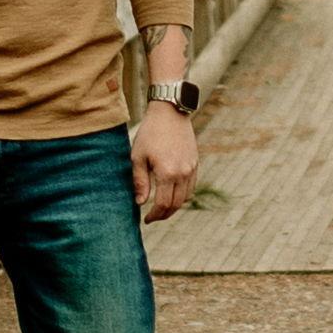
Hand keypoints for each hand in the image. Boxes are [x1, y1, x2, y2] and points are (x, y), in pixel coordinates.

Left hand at [132, 100, 200, 222]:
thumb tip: (140, 203)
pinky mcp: (195, 163)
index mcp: (167, 173)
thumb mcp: (138, 156)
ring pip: (185, 197)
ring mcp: (191, 168)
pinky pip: (191, 186)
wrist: (170, 113)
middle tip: (153, 217)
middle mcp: (182, 173)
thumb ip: (139, 181)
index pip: (163, 204)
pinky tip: (171, 194)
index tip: (146, 220)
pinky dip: (182, 195)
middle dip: (164, 215)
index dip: (154, 215)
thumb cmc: (150, 133)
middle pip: (176, 204)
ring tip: (162, 208)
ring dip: (174, 206)